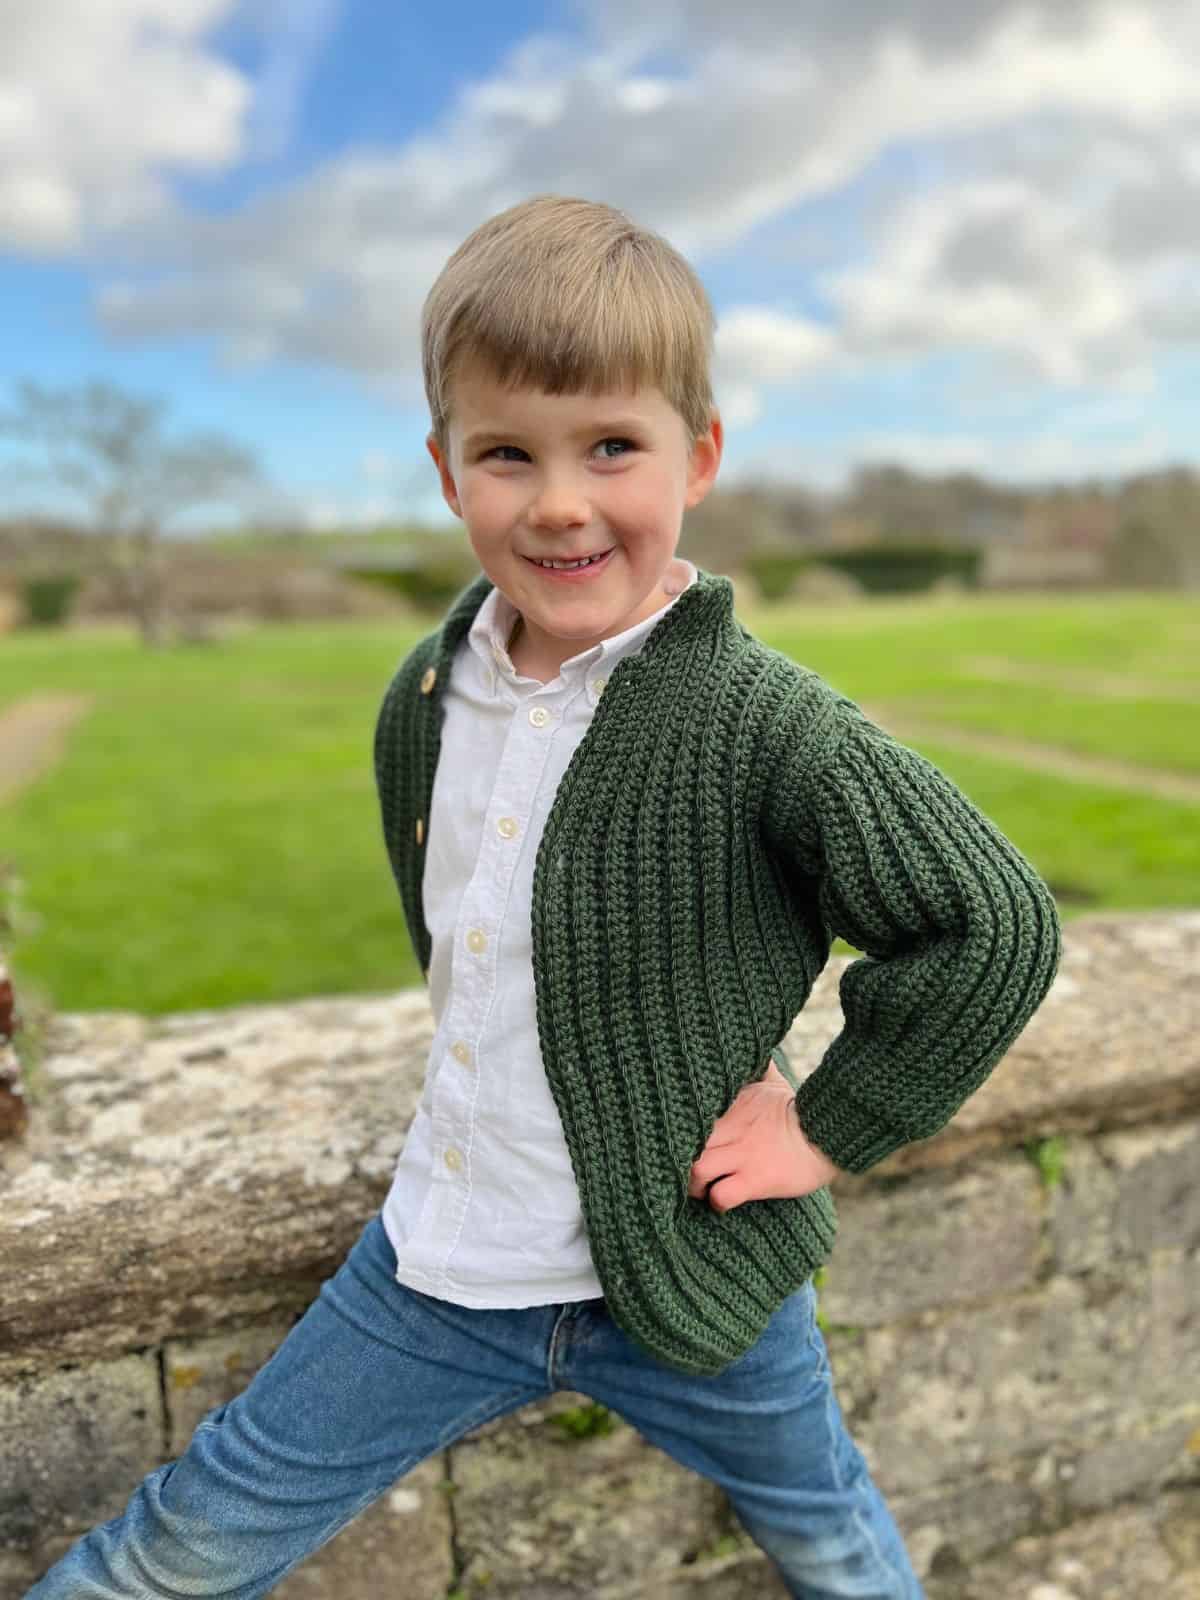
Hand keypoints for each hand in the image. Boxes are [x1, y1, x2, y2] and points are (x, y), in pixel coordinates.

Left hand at [688, 1077, 843, 1212]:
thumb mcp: (773, 1084)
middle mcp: (731, 1129)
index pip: (688, 1114)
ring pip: (696, 1170)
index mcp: (731, 1106)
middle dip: (677, 1160)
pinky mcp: (756, 1180)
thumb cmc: (798, 1110)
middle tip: (685, 1170)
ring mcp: (742, 1155)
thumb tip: (758, 1050)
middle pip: (683, 1142)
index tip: (679, 1140)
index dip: (677, 1129)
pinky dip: (717, 1202)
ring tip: (701, 1189)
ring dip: (693, 1185)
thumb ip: (758, 1069)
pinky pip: (723, 1195)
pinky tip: (722, 1202)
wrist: (827, 1133)